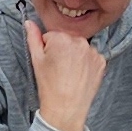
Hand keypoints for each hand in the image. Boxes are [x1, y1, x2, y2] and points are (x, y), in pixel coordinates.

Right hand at [25, 16, 106, 130]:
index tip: (50, 62)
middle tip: (59, 69)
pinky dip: (86, 64)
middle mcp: (80, 41)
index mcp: (62, 38)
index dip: (48, 48)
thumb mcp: (36, 60)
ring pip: (80, 48)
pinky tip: (80, 75)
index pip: (52, 35)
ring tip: (69, 74)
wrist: (66, 108)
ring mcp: (93, 51)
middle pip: (68, 40)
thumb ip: (33, 37)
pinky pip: (91, 57)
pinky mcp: (102, 61)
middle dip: (63, 50)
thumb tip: (29, 22)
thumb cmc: (49, 86)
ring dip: (76, 56)